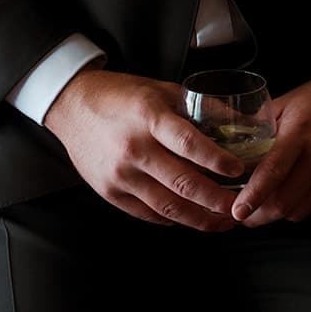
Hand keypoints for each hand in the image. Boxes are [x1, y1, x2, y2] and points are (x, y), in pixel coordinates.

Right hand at [43, 67, 244, 229]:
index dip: (217, 160)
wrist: (71, 106)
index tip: (238, 170)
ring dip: (200, 219)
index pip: (188, 143)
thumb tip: (238, 124)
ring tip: (221, 222)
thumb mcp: (160, 90)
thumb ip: (198, 107)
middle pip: (183, 182)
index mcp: (147, 116)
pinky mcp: (110, 192)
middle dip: (217, 200)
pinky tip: (189, 217)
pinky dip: (173, 220)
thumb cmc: (120, 96)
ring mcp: (120, 174)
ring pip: (168, 207)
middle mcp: (133, 148)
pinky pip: (148, 214)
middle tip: (238, 207)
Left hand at [230, 68, 310, 227]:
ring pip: (301, 210)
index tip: (237, 211)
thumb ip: (260, 125)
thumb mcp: (288, 102)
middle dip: (259, 215)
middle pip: (285, 200)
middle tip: (242, 216)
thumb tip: (230, 144)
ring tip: (263, 208)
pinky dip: (300, 207)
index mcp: (301, 130)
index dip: (253, 195)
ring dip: (279, 213)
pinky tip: (291, 198)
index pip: (273, 170)